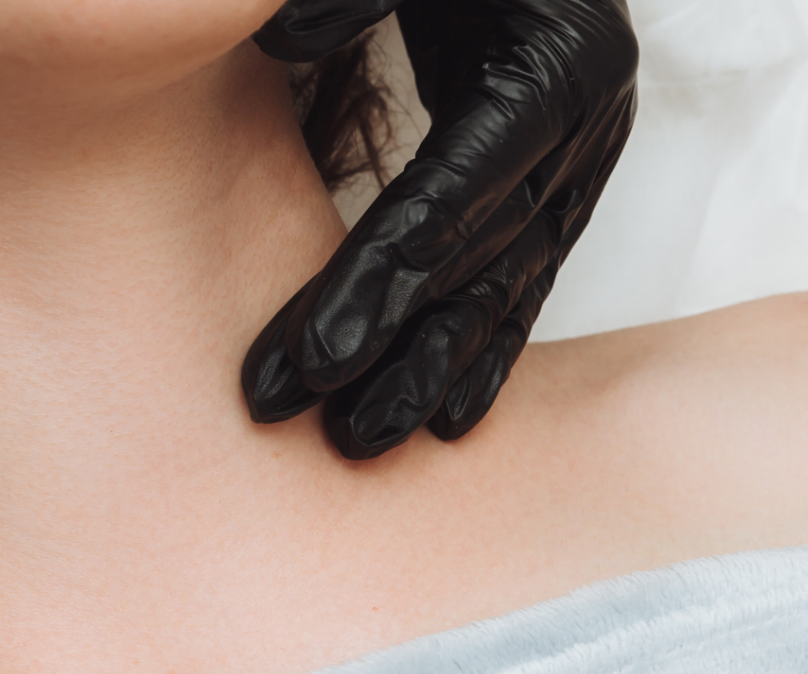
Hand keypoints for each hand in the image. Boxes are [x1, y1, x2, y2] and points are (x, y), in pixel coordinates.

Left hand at [243, 0, 638, 458]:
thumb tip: (279, 37)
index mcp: (549, 69)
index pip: (451, 194)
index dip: (379, 277)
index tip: (313, 356)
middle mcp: (582, 128)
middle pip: (477, 258)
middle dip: (392, 345)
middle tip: (317, 424)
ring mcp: (584, 164)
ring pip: (507, 286)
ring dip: (434, 370)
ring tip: (363, 443)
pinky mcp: (572, 188)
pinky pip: (530, 280)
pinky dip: (489, 350)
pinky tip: (448, 417)